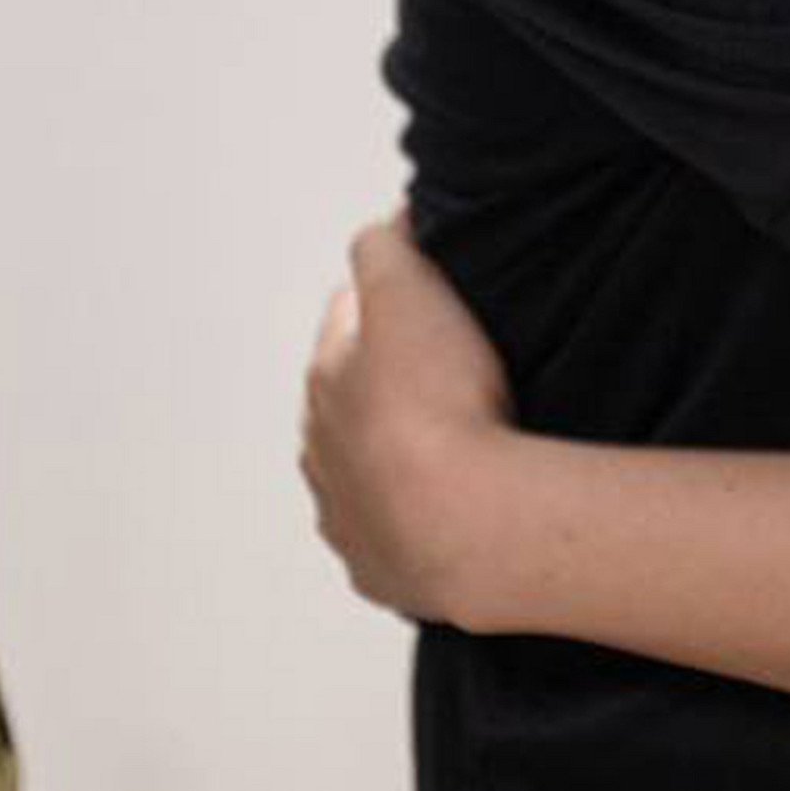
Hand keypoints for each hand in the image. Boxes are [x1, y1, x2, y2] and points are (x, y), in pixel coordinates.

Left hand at [300, 211, 518, 624]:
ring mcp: (345, 514)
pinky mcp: (377, 567)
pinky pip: (391, 532)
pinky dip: (415, 515)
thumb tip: (387, 222)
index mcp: (325, 378)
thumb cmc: (442, 405)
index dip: (392, 297)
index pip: (349, 314)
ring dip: (399, 453)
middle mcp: (320, 449)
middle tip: (461, 370)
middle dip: (392, 378)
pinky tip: (457, 503)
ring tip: (465, 442)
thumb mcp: (409, 291)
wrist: (469, 521)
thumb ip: (387, 244)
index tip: (437, 296)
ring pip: (364, 469)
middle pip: (353, 395)